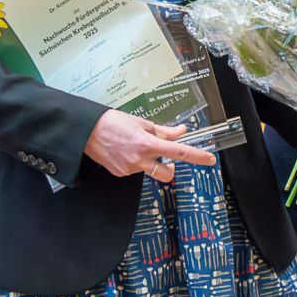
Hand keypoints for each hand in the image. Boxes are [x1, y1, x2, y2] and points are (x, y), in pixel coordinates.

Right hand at [82, 109, 215, 182]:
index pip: (179, 152)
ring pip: (150, 171)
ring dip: (150, 163)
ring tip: (136, 148)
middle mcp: (140, 160)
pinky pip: (136, 171)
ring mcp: (130, 169)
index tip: (210, 160)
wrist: (87, 131)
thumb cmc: (113, 122)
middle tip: (165, 157)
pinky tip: (125, 152)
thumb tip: (181, 132)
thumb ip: (164, 131)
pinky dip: (135, 162)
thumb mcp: (142, 122)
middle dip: (171, 168)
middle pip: (168, 174)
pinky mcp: (121, 174)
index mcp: (148, 144)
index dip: (197, 157)